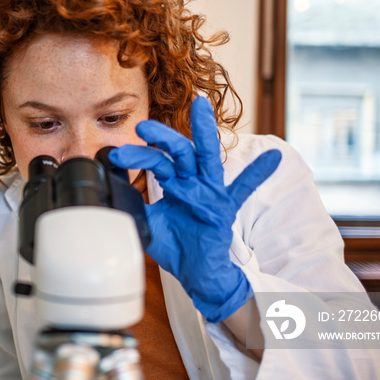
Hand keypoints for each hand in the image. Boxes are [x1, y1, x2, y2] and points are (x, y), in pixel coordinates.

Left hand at [109, 97, 280, 321]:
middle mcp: (193, 181)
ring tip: (201, 106)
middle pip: (178, 151)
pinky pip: (244, 189)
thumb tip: (107, 194)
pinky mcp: (226, 207)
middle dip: (161, 136)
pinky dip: (259, 173)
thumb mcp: (146, 223)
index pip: (155, 162)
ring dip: (203, 131)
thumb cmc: (175, 246)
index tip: (115, 155)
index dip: (136, 156)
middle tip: (142, 125)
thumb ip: (131, 206)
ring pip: (207, 157)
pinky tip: (273, 156)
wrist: (194, 273)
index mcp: (174, 182)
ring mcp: (210, 192)